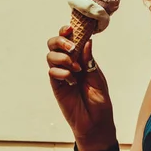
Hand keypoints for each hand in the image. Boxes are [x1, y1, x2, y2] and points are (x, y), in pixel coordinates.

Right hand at [47, 25, 116, 150]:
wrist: (95, 123)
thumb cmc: (99, 101)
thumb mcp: (97, 78)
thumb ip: (90, 60)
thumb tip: (87, 40)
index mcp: (82, 59)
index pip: (71, 40)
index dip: (67, 31)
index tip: (69, 28)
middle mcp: (70, 64)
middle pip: (55, 44)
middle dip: (60, 41)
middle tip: (71, 47)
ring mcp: (62, 74)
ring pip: (51, 56)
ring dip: (62, 58)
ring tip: (75, 68)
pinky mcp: (56, 85)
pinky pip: (52, 72)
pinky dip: (62, 72)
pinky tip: (71, 81)